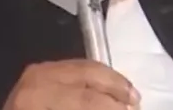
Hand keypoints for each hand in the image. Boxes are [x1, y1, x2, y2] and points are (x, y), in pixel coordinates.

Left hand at [3, 59, 140, 109]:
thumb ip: (90, 105)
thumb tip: (118, 107)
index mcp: (38, 97)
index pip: (87, 99)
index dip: (114, 106)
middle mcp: (37, 77)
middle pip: (88, 73)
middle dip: (117, 88)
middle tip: (136, 102)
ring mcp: (36, 71)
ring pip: (83, 66)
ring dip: (109, 80)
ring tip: (128, 95)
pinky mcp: (38, 72)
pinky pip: (73, 68)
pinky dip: (93, 77)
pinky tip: (107, 88)